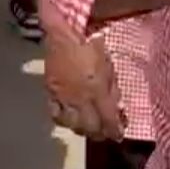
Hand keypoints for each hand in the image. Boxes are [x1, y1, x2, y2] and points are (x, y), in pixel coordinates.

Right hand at [43, 21, 123, 140]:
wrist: (64, 33)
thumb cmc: (92, 44)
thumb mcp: (109, 65)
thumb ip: (112, 88)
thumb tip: (116, 107)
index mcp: (96, 89)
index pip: (107, 118)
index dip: (114, 130)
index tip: (119, 135)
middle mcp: (78, 98)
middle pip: (89, 126)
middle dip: (100, 133)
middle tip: (106, 133)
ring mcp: (62, 97)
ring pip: (72, 124)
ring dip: (83, 130)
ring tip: (90, 129)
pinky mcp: (50, 93)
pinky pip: (56, 114)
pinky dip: (65, 121)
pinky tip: (70, 120)